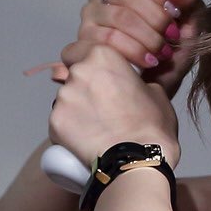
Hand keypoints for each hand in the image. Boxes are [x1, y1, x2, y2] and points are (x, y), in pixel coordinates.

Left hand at [49, 45, 180, 167]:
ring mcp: (63, 98)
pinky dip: (71, 129)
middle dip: (83, 86)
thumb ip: (137, 80)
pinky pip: (60, 122)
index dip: (84, 61)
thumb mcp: (156, 92)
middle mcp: (78, 72)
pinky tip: (89, 139)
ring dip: (78, 109)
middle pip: (71, 75)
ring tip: (99, 127)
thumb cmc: (151, 126)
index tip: (95, 75)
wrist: (137, 161)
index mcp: (103, 56)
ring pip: (66, 100)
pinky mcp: (54, 123)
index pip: (77, 49)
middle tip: (103, 105)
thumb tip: (133, 84)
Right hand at [60, 0, 204, 98]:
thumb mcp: (190, 23)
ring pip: (117, 17)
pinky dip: (134, 52)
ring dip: (147, 37)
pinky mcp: (82, 44)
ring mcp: (89, 19)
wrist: (159, 86)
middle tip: (171, 37)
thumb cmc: (171, 48)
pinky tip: (148, 61)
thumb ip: (190, 0)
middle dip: (155, 18)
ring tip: (163, 52)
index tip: (175, 14)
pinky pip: (107, 41)